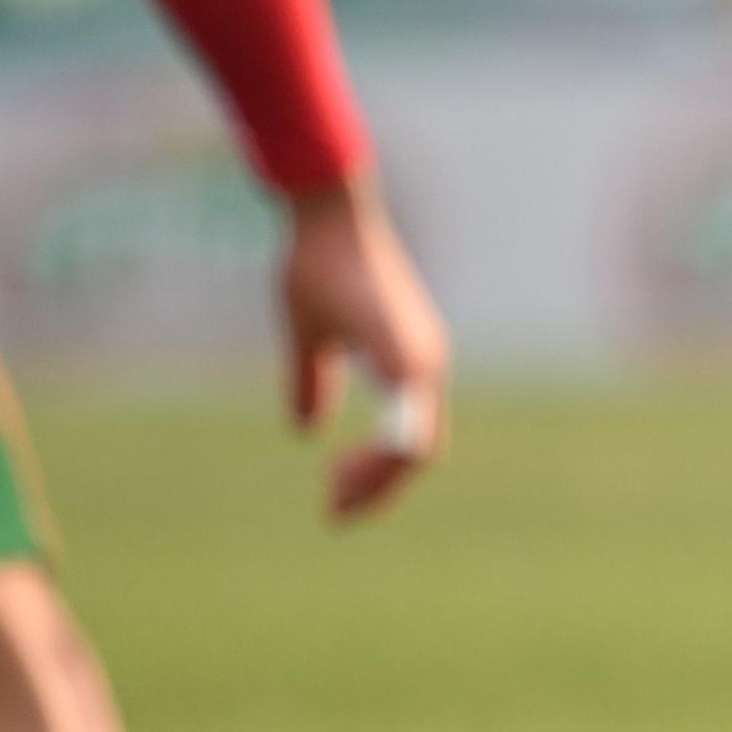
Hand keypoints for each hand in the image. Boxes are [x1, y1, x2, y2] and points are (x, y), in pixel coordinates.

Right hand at [279, 179, 447, 522]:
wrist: (327, 217)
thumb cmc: (318, 265)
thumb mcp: (310, 334)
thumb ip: (312, 380)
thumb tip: (306, 429)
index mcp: (408, 364)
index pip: (410, 440)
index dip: (377, 475)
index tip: (335, 495)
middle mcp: (425, 364)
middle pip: (420, 451)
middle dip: (379, 489)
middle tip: (336, 514)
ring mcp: (421, 357)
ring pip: (417, 444)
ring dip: (378, 480)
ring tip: (337, 498)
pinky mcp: (405, 350)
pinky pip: (410, 416)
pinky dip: (390, 448)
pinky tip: (360, 468)